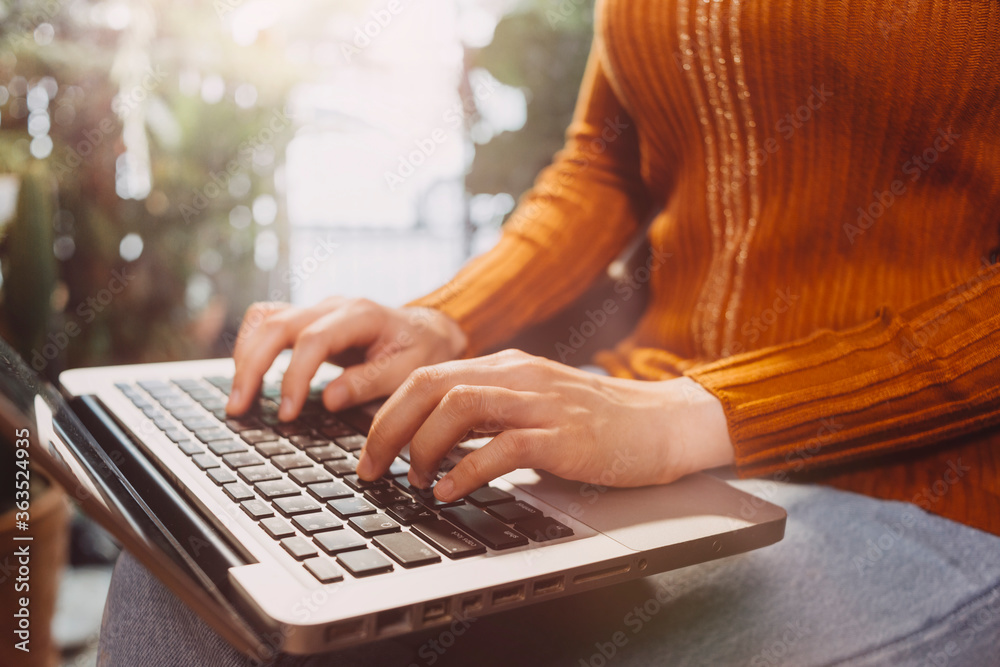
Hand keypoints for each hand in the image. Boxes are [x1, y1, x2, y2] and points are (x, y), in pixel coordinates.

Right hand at [226, 298, 467, 419]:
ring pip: (265, 320)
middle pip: (278, 325)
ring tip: (237, 398)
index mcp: (362, 315)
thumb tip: (329, 398)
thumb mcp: (412, 369)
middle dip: (252, 366)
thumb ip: (372, 381)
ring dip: (244, 356)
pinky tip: (244, 375)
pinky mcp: (308, 320)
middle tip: (239, 407)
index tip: (285, 413)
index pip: (314, 339)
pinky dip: (250, 346)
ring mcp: (317, 310)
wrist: (429, 329)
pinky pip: (268, 323)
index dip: (295, 375)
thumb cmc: (423, 350)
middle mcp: (333, 306)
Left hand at [358, 349, 733, 500]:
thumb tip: (434, 442)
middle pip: (430, 385)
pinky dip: (466, 470)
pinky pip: (502, 446)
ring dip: (423, 447)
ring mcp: (541, 402)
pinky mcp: (564, 436)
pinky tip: (450, 490)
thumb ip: (489, 413)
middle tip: (372, 468)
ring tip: (415, 480)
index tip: (369, 450)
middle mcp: (517, 375)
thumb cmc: (597, 422)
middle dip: (388, 428)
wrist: (663, 424)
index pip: (426, 375)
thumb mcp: (533, 404)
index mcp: (505, 366)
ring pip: (459, 407)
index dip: (386, 413)